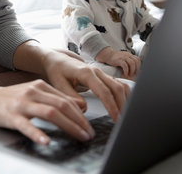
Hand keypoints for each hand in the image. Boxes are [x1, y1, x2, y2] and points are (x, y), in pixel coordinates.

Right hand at [0, 80, 95, 144]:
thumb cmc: (10, 98)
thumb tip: (78, 106)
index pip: (66, 100)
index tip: (89, 127)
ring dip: (68, 126)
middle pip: (62, 106)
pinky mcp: (11, 115)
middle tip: (89, 134)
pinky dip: (38, 134)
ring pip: (50, 113)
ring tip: (78, 137)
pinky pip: (27, 125)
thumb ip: (54, 98)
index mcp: (40, 86)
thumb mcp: (34, 93)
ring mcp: (22, 104)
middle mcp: (33, 92)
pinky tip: (46, 141)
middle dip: (79, 122)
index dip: (81, 115)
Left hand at [13, 42, 129, 124]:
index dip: (111, 106)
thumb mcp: (59, 84)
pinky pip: (118, 84)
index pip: (104, 91)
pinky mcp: (102, 76)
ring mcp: (101, 72)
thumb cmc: (56, 71)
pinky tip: (125, 105)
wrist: (56, 59)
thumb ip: (71, 96)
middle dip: (122, 105)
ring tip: (125, 115)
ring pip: (120, 85)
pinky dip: (124, 94)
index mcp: (86, 73)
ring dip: (125, 100)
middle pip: (117, 88)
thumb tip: (84, 108)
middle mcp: (96, 71)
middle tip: (124, 121)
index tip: (116, 118)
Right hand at [96, 47, 140, 79]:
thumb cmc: (115, 59)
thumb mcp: (123, 58)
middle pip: (136, 61)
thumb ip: (128, 61)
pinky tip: (125, 74)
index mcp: (129, 55)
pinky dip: (126, 71)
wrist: (106, 55)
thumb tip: (134, 70)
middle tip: (134, 74)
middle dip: (136, 69)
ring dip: (132, 70)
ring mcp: (123, 57)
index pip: (138, 59)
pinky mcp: (118, 60)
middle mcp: (127, 55)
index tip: (137, 72)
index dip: (139, 66)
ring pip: (132, 63)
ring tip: (130, 75)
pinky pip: (125, 65)